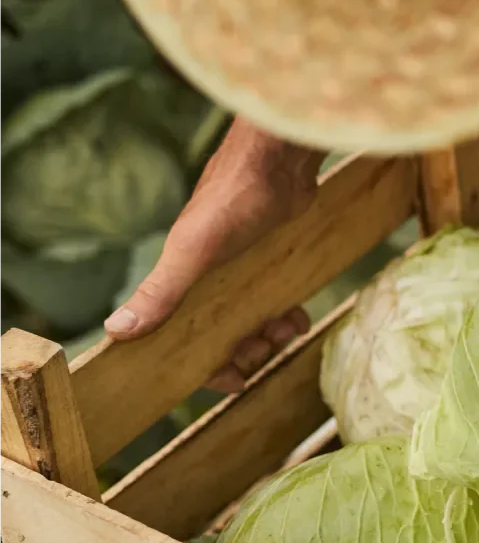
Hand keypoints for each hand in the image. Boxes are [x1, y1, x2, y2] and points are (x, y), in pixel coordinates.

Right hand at [104, 118, 324, 391]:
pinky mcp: (272, 260)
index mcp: (183, 282)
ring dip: (271, 334)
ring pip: (254, 320)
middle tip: (265, 347)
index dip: (207, 367)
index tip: (234, 380)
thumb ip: (161, 290)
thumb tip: (115, 331)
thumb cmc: (233, 200)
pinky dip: (289, 314)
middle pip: (223, 336)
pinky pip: (278, 300)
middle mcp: (209, 280)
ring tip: (287, 328)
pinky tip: (300, 315)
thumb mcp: (194, 250)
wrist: (279, 162)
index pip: (185, 340)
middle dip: (246, 351)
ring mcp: (243, 271)